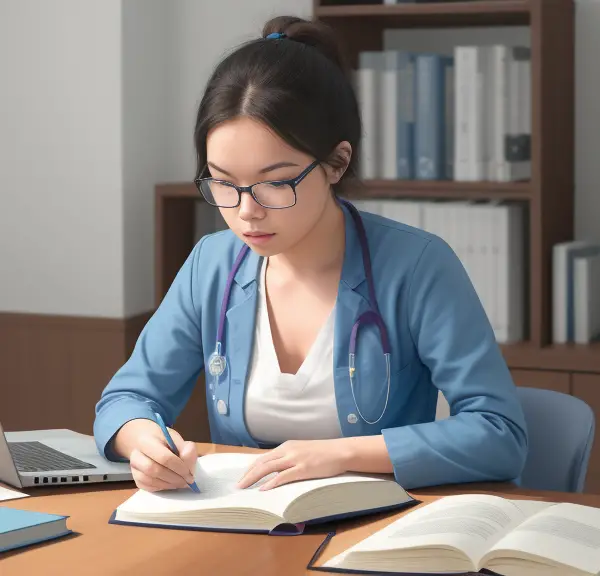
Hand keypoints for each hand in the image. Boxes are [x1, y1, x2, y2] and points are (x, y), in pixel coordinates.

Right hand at [113, 418, 197, 491]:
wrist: (145, 442)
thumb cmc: (163, 440)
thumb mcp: (176, 438)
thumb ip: (185, 448)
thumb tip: (189, 464)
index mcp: (147, 441)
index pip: (164, 457)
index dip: (179, 467)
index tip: (190, 473)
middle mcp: (136, 455)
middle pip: (154, 470)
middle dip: (174, 478)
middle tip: (187, 481)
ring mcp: (134, 468)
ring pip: (150, 481)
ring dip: (169, 484)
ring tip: (181, 483)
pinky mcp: (136, 478)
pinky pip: (148, 487)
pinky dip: (162, 488)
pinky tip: (171, 484)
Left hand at [236, 439, 351, 490]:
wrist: (341, 451)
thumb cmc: (323, 453)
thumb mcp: (302, 451)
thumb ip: (288, 458)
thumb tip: (275, 470)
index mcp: (287, 446)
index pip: (263, 458)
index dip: (250, 468)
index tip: (242, 478)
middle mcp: (288, 450)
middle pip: (261, 462)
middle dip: (247, 474)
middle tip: (238, 486)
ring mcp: (295, 459)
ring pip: (268, 468)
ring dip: (254, 478)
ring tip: (244, 487)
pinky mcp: (304, 468)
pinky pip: (283, 476)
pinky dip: (271, 482)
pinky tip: (263, 489)